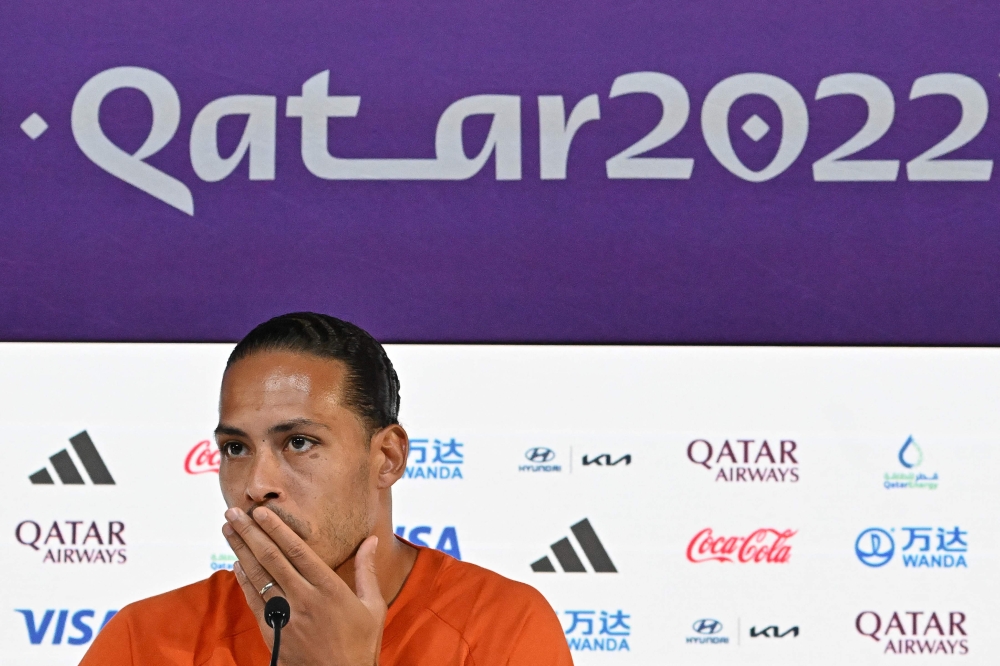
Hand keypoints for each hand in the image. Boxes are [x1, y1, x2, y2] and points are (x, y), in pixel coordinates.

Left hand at [222, 507, 385, 665]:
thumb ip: (366, 571)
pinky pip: (254, 601)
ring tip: (229, 529)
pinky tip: (236, 564)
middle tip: (234, 511)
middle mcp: (304, 599)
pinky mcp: (273, 633)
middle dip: (250, 533)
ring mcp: (286, 616)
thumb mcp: (372, 606)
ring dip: (241, 550)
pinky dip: (244, 581)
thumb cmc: (360, 646)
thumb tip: (371, 540)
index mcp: (329, 588)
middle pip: (271, 558)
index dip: (276, 529)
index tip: (261, 511)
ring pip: (258, 576)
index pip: (296, 550)